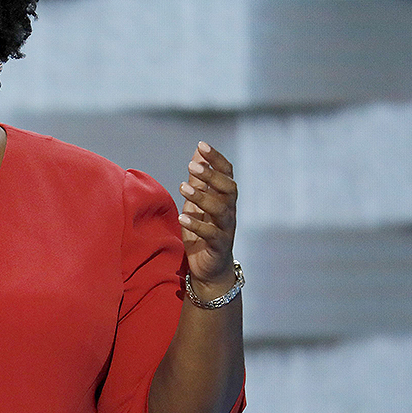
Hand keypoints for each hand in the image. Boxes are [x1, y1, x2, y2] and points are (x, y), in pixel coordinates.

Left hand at [178, 142, 236, 293]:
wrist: (210, 267)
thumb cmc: (203, 231)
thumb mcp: (197, 202)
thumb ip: (198, 179)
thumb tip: (197, 151)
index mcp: (225, 198)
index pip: (227, 174)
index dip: (216, 159)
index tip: (202, 145)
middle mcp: (229, 211)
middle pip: (228, 188)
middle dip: (211, 175)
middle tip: (192, 166)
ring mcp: (226, 228)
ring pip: (220, 209)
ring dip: (202, 197)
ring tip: (182, 187)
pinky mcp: (219, 245)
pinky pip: (211, 234)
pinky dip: (197, 225)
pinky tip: (182, 217)